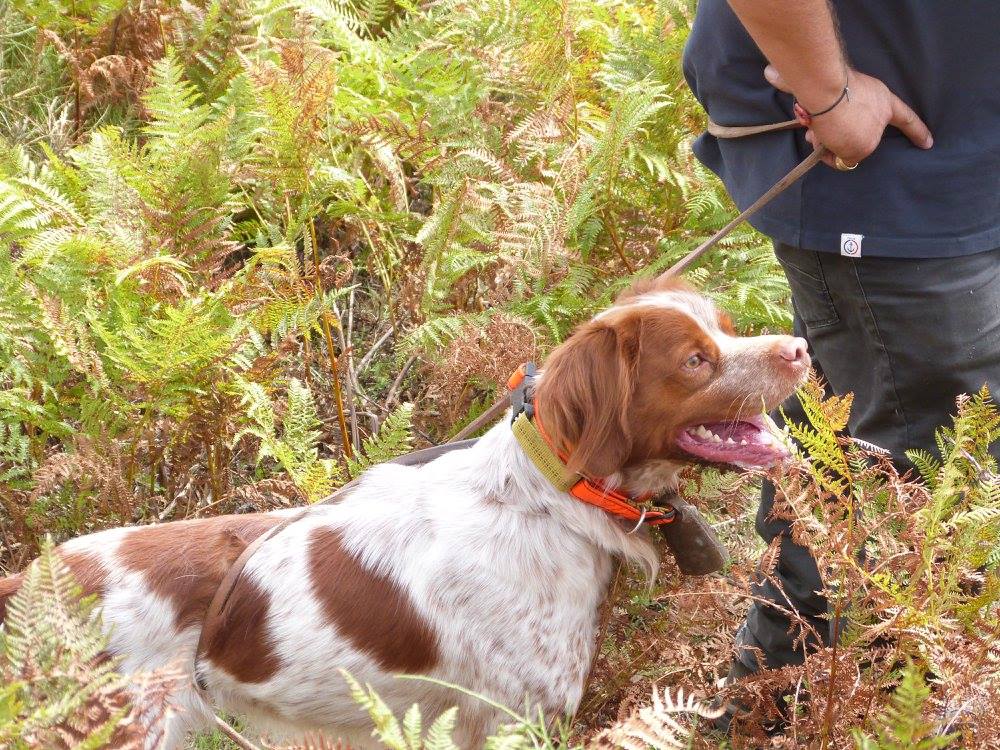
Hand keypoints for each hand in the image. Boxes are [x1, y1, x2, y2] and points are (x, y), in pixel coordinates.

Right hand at [764, 65, 933, 168]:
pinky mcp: (861, 150)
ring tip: (816, 130)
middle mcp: (881, 119)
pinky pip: (838, 159)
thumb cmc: (831, 83)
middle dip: (838, 137)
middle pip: (862, 136)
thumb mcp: (838, 89)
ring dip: (826, 142)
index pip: (905, 116)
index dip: (917, 130)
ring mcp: (873, 135)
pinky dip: (825, 153)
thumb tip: (776, 80)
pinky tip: (818, 139)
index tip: (928, 143)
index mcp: (883, 99)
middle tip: (818, 131)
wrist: (831, 93)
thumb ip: (830, 101)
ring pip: (846, 147)